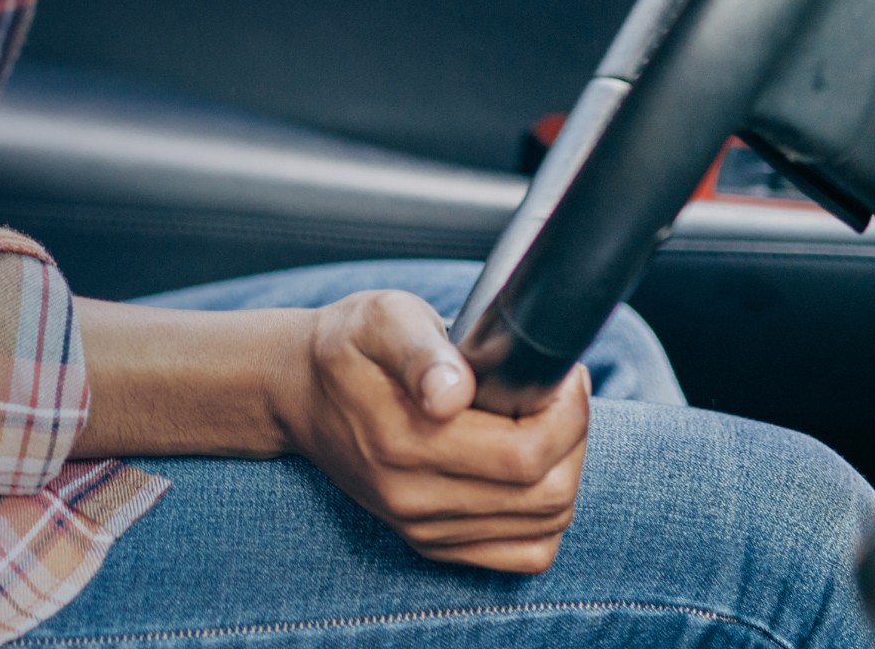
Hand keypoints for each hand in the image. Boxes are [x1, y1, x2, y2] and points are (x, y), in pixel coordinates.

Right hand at [270, 289, 591, 572]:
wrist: (301, 392)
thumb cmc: (350, 346)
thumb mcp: (382, 320)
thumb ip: (420, 352)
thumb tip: (451, 392)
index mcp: (404, 441)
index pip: (525, 454)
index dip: (566, 414)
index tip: (561, 373)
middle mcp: (413, 498)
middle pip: (547, 496)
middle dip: (573, 440)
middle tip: (558, 394)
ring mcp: (422, 527)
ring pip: (544, 527)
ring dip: (565, 474)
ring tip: (546, 425)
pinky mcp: (430, 542)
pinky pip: (521, 555)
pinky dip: (545, 518)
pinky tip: (531, 472)